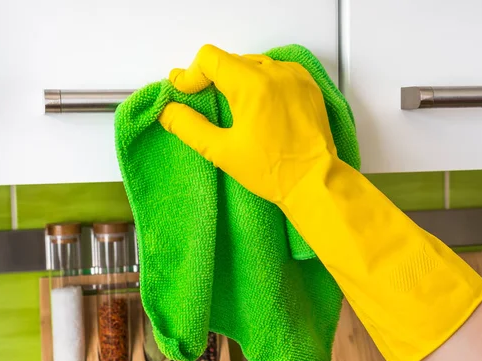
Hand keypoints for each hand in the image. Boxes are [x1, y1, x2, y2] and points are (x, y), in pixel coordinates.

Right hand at [159, 44, 336, 204]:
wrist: (314, 182)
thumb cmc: (271, 172)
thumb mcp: (221, 151)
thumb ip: (188, 126)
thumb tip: (167, 110)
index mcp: (252, 85)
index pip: (210, 58)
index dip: (192, 74)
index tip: (187, 94)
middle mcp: (276, 72)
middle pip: (231, 60)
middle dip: (213, 78)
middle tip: (205, 101)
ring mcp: (295, 76)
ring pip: (254, 64)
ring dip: (238, 79)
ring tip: (236, 108)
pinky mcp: (307, 84)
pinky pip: (277, 71)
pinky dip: (263, 82)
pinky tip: (261, 106)